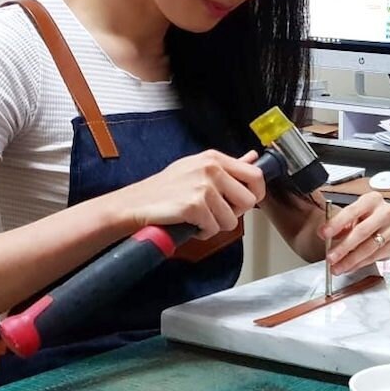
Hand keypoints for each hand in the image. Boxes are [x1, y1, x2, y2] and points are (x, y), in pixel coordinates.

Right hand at [110, 150, 265, 239]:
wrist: (134, 203)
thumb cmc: (165, 188)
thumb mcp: (197, 167)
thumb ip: (228, 165)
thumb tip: (253, 157)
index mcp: (214, 158)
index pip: (255, 175)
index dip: (255, 193)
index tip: (244, 202)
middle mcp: (211, 169)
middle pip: (249, 200)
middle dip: (235, 213)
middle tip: (216, 213)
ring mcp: (203, 187)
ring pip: (232, 219)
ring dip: (217, 225)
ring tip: (199, 218)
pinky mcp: (194, 206)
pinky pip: (214, 229)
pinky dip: (203, 232)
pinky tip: (190, 224)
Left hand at [321, 192, 389, 274]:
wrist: (378, 224)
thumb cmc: (362, 218)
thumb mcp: (349, 217)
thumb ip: (338, 224)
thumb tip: (325, 234)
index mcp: (372, 199)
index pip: (352, 212)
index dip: (336, 224)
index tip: (323, 234)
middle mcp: (386, 212)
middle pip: (362, 231)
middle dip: (344, 247)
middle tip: (330, 257)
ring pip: (369, 247)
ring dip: (350, 260)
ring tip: (337, 267)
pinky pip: (375, 257)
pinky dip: (359, 264)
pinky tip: (349, 266)